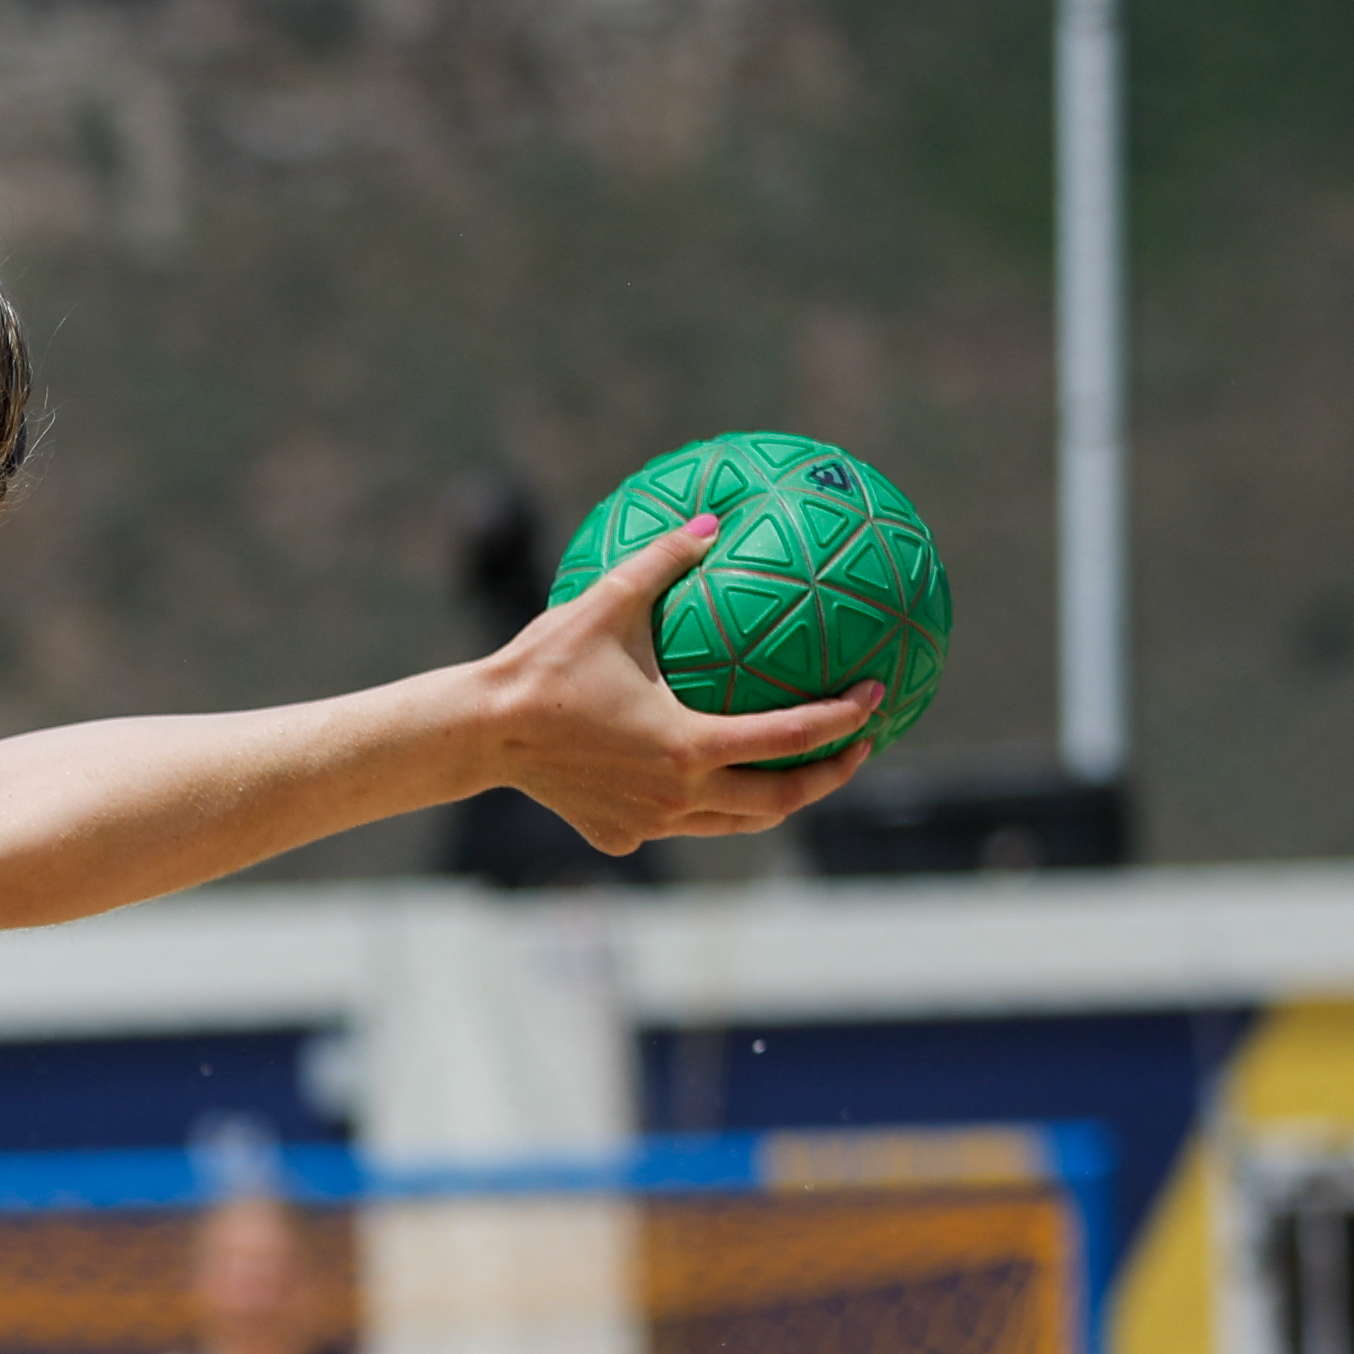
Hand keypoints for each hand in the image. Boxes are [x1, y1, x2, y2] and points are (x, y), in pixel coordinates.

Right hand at [469, 515, 880, 852]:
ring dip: (775, 801)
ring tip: (799, 771)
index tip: (877, 695)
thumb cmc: (541, 666)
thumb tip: (713, 518)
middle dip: (830, 777)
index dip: (846, 718)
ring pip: (734, 823)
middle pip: (779, 801)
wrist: (476, 734)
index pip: (792, 737)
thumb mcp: (605, 604)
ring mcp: (648, 823)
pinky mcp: (618, 835)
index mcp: (687, 745)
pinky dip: (705, 806)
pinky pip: (677, 825)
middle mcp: (676, 795)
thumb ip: (665, 559)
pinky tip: (708, 780)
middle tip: (861, 746)